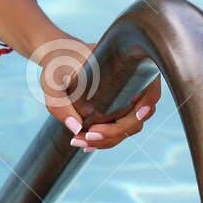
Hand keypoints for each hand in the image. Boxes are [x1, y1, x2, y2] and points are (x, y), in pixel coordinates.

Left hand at [34, 36, 161, 152]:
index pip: (150, 90)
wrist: (56, 57)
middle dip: (115, 132)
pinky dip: (105, 139)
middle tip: (88, 135)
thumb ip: (58, 101)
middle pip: (137, 117)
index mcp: (127, 68)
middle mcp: (132, 85)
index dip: (146, 105)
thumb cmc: (57, 63)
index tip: (133, 115)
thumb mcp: (52, 79)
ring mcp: (125, 100)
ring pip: (127, 127)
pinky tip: (87, 144)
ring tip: (80, 142)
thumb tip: (77, 128)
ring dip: (108, 140)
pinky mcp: (115, 109)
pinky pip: (117, 128)